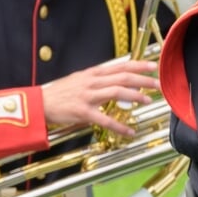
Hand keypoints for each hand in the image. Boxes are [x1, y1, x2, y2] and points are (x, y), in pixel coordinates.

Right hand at [40, 58, 159, 134]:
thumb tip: (114, 81)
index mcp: (92, 74)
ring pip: (117, 92)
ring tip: (147, 100)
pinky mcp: (82, 112)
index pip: (120, 66)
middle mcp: (91, 82)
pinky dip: (119, 125)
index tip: (153, 67)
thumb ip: (96, 80)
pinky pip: (105, 119)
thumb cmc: (59, 93)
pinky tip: (129, 130)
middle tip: (158, 84)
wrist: (39, 103)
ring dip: (135, 96)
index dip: (138, 65)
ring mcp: (87, 96)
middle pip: (123, 77)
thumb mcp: (78, 80)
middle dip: (143, 80)